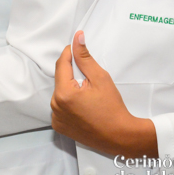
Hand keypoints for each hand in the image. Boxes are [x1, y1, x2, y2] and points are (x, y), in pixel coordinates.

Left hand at [51, 31, 156, 157]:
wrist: (118, 135)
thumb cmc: (112, 108)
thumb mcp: (100, 78)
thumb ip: (85, 58)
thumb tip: (77, 39)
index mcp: (64, 93)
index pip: (61, 64)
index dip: (69, 53)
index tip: (76, 46)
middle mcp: (55, 106)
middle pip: (60, 79)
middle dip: (72, 74)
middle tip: (90, 78)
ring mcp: (56, 118)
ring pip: (60, 93)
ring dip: (70, 88)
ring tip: (88, 94)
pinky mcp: (59, 126)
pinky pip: (60, 107)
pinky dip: (69, 102)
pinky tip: (83, 106)